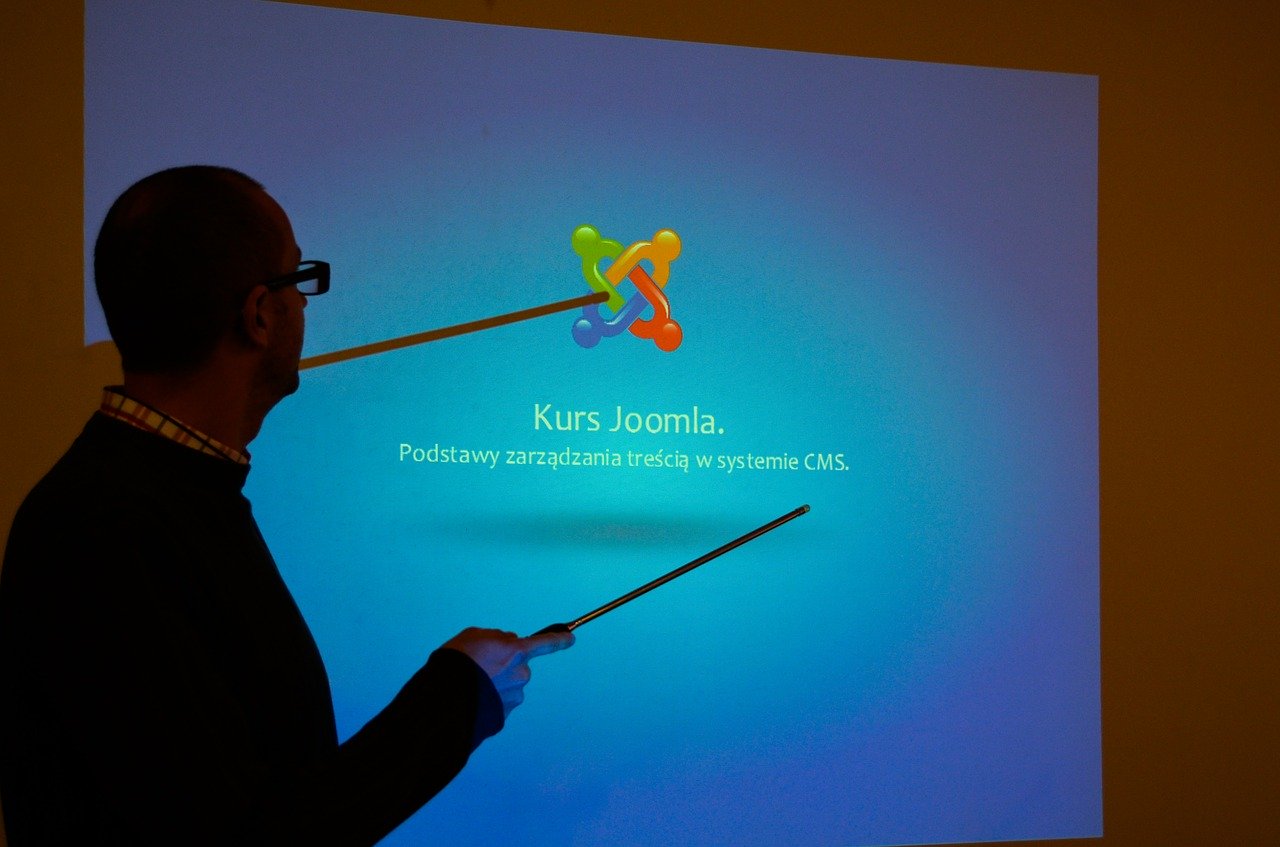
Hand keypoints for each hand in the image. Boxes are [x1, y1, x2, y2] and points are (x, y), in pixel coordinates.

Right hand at [442, 627, 573, 717]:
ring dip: (497, 683)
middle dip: (505, 664)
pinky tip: (475, 696)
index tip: (570, 638)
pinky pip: (501, 700)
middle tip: (481, 665)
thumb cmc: (456, 663)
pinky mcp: (506, 713)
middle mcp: (521, 673)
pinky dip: (492, 698)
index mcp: (515, 651)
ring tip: (473, 683)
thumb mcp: (474, 636)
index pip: (545, 643)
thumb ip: (496, 637)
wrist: (444, 700)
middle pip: (518, 664)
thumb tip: (506, 642)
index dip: (559, 639)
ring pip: (509, 684)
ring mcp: (515, 695)